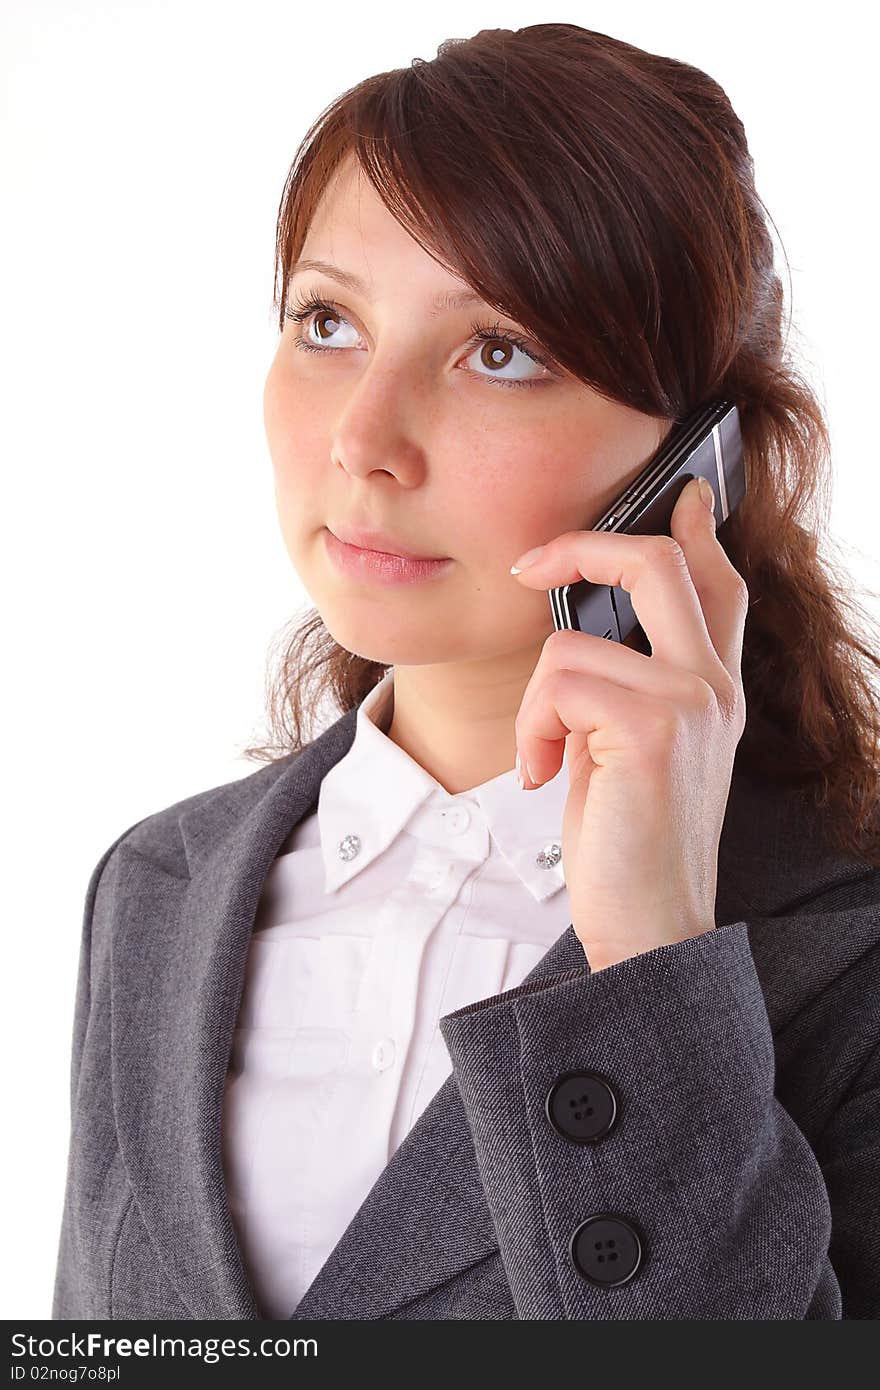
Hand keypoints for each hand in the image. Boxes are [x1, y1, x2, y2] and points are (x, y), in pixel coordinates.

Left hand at [510, 476, 748, 971]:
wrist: (650, 926)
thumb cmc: (629, 842)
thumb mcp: (631, 751)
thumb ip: (628, 688)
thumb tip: (588, 639)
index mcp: (713, 689)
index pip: (719, 583)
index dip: (696, 529)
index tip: (678, 493)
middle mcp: (713, 687)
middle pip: (659, 563)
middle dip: (580, 549)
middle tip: (529, 568)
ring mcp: (690, 702)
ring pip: (570, 644)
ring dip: (534, 705)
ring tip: (545, 757)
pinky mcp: (653, 728)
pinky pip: (557, 683)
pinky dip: (531, 730)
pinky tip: (543, 773)